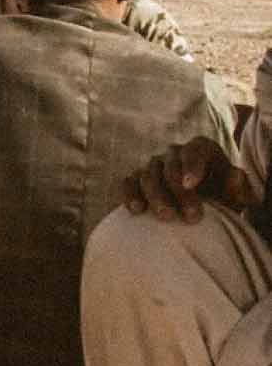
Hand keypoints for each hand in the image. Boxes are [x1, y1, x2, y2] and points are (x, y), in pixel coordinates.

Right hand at [120, 137, 253, 221]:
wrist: (201, 207)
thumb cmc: (221, 198)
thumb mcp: (236, 194)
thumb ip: (237, 186)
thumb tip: (235, 175)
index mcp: (201, 148)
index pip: (194, 151)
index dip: (191, 166)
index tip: (190, 184)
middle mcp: (174, 153)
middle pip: (170, 167)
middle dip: (179, 192)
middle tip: (191, 216)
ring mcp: (152, 165)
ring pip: (148, 176)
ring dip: (157, 197)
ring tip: (167, 217)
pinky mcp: (135, 179)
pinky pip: (128, 183)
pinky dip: (130, 195)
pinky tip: (136, 210)